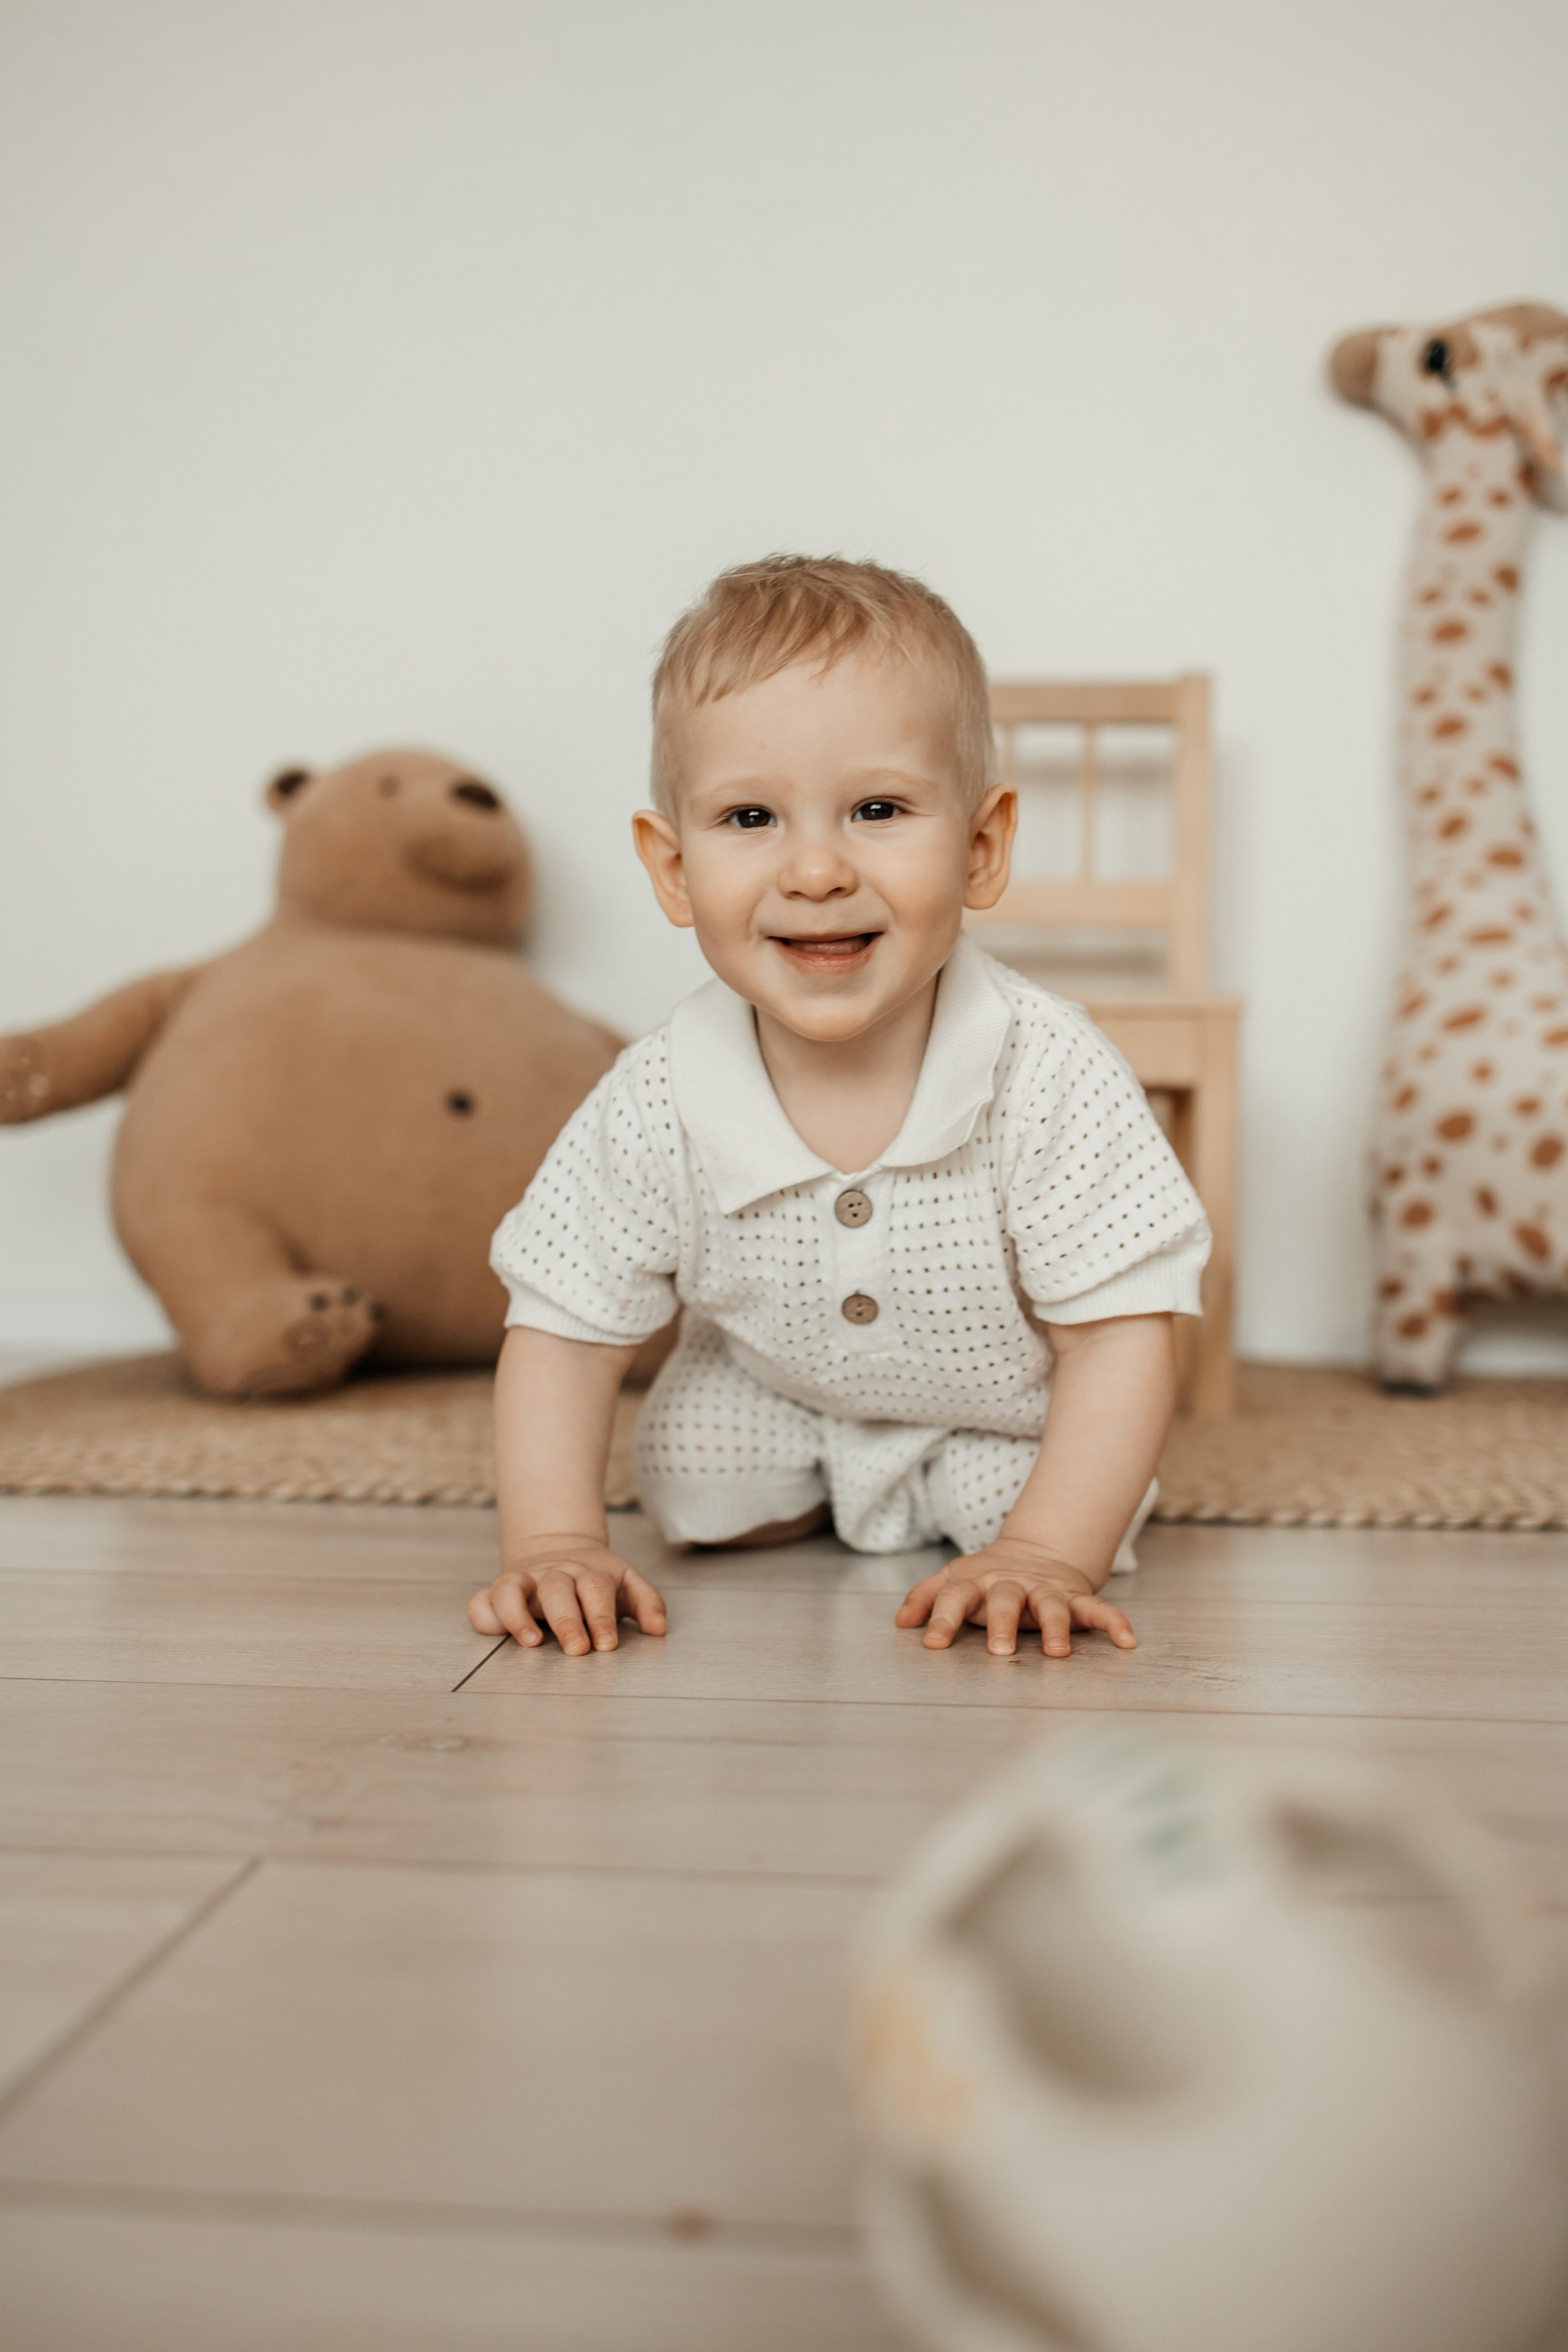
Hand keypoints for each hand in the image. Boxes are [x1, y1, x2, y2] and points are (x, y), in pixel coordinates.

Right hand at [467, 1534, 667, 1654]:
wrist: (560, 1545)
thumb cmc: (598, 1579)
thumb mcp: (627, 1584)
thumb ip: (646, 1604)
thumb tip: (658, 1629)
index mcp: (590, 1573)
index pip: (596, 1590)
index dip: (601, 1617)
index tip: (607, 1645)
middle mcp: (556, 1574)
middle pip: (558, 1590)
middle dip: (568, 1621)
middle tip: (578, 1650)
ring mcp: (526, 1580)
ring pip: (514, 1589)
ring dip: (520, 1615)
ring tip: (531, 1643)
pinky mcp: (502, 1590)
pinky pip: (484, 1599)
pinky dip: (485, 1615)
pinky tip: (495, 1633)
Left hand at [895, 1538, 1136, 1658]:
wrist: (1037, 1549)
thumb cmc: (986, 1576)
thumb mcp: (953, 1579)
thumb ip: (925, 1598)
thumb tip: (900, 1622)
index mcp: (976, 1582)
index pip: (954, 1596)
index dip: (941, 1618)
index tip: (932, 1643)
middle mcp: (1010, 1585)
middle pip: (1005, 1599)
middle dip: (1002, 1623)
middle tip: (999, 1651)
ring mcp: (1045, 1591)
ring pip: (1051, 1606)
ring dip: (1056, 1627)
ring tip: (1058, 1652)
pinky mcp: (1074, 1597)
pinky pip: (1097, 1608)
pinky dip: (1114, 1622)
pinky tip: (1127, 1641)